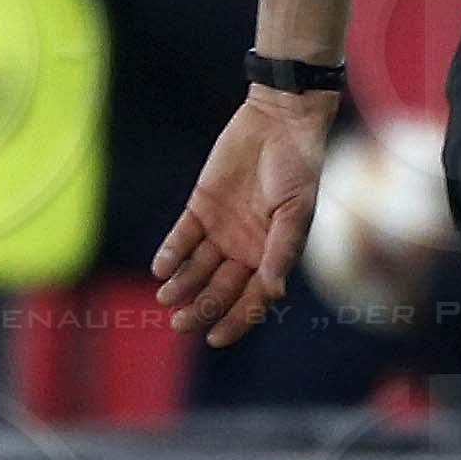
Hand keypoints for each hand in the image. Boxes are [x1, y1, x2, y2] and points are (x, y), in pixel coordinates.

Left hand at [152, 88, 334, 348]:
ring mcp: (222, 228)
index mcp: (272, 254)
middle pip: (219, 289)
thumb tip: (273, 292)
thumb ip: (282, 250)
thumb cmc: (299, 166)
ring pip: (196, 269)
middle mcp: (245, 247)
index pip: (252, 299)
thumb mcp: (297, 210)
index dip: (235, 320)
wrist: (280, 121)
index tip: (214, 338)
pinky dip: (170, 254)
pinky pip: (181, 238)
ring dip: (181, 285)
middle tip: (180, 322)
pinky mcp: (201, 207)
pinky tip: (161, 268)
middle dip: (201, 309)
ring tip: (166, 297)